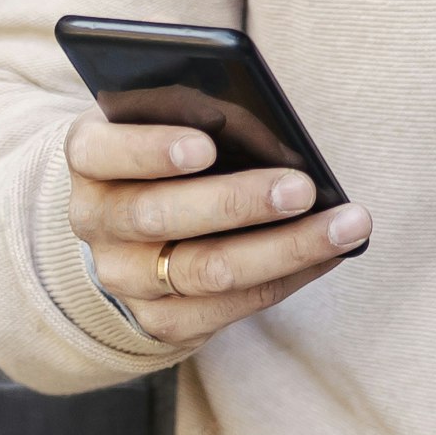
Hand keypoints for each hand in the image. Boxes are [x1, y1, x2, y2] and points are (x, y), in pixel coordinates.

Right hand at [63, 114, 371, 348]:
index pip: (102, 152)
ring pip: (206, 270)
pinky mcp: (160, 321)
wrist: (131, 228)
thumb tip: (271, 134)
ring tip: (346, 225)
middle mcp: (95, 221)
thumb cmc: (167, 151)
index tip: (205, 146)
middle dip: (237, 201)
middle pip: (161, 216)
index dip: (150, 150)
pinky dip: (289, 276)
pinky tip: (331, 252)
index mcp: (89, 158)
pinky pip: (231, 306)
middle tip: (303, 187)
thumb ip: (197, 114)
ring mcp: (124, 277)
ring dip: (285, 247)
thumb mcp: (164, 118)